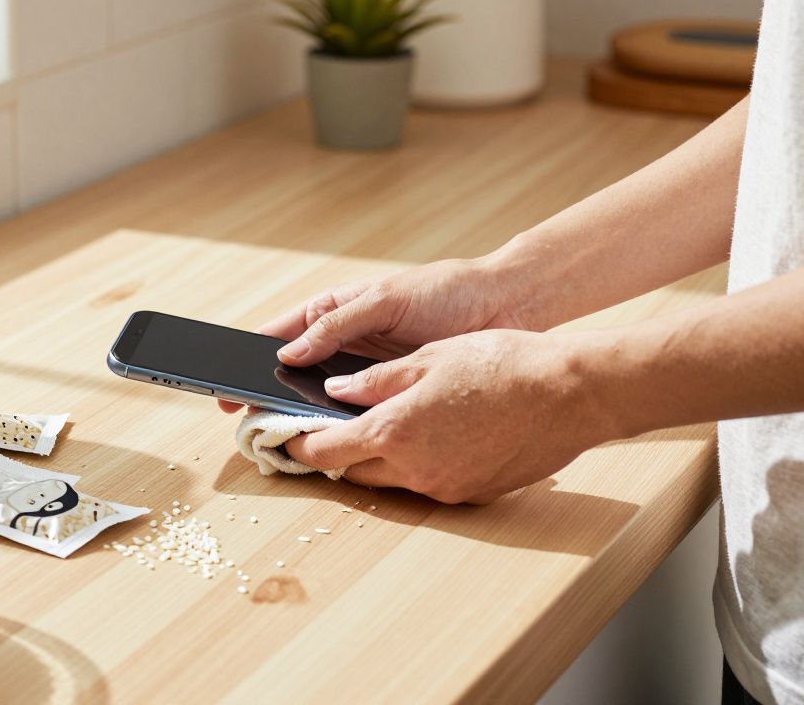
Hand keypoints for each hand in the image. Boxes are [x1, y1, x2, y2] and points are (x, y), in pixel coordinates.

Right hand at [220, 257, 525, 412]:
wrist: (504, 306)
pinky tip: (331, 439)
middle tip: (245, 417)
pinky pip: (357, 413)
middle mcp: (343, 343)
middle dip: (268, 393)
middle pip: (292, 373)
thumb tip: (288, 354)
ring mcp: (365, 371)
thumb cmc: (444, 290)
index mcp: (332, 311)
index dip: (248, 359)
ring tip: (282, 431)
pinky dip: (342, 426)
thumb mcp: (384, 300)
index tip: (225, 384)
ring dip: (304, 413)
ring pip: (321, 397)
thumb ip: (336, 326)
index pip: (278, 336)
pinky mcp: (390, 392)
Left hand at [284, 330, 614, 503]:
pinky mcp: (472, 493)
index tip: (282, 439)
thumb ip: (375, 380)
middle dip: (335, 452)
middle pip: (354, 470)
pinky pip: (428, 483)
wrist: (572, 395)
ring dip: (376, 459)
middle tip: (324, 431)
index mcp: (394, 431)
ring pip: (391, 480)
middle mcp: (414, 469)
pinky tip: (429, 436)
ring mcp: (445, 486)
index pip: (324, 450)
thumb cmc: (503, 365)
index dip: (298, 445)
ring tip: (379, 429)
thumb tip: (334, 389)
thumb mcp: (430, 359)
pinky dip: (415, 464)